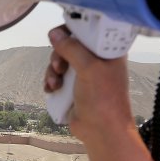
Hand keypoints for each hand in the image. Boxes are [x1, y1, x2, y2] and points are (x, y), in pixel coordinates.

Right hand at [45, 26, 134, 146]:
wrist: (102, 131)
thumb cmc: (103, 98)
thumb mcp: (89, 68)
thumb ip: (71, 48)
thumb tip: (54, 33)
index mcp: (108, 51)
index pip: (89, 29)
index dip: (73, 29)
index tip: (60, 34)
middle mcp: (97, 59)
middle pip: (70, 44)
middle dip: (59, 54)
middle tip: (59, 66)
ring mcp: (85, 73)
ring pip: (60, 60)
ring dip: (53, 70)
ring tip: (55, 84)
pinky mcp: (74, 86)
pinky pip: (57, 75)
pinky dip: (51, 80)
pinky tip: (51, 90)